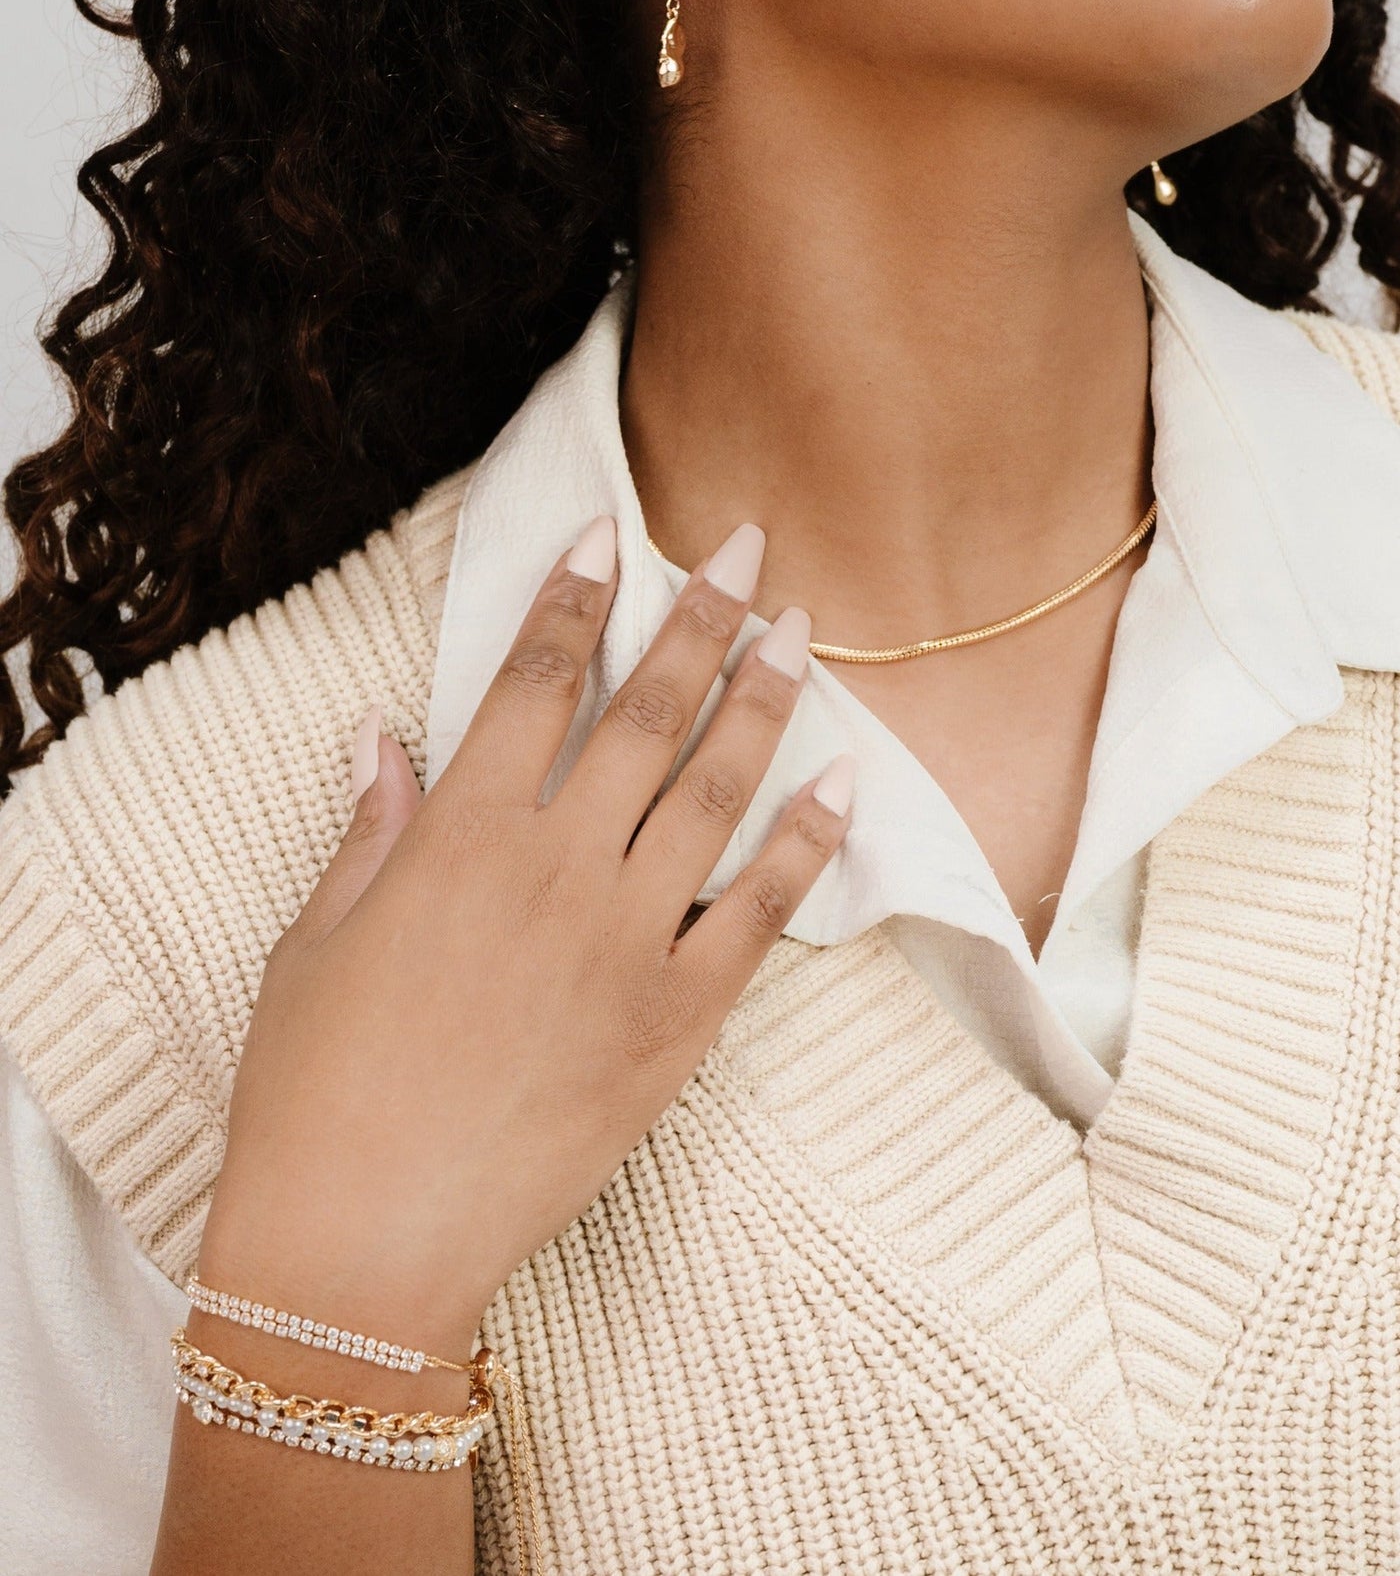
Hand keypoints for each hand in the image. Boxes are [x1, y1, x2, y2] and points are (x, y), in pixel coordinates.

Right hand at [197, 516, 855, 1352]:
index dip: (575, 595)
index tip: (613, 530)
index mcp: (456, 835)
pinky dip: (806, 844)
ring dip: (760, 699)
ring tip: (801, 628)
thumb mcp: (315, 942)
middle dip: (699, 615)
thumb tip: (384, 732)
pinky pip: (757, 912)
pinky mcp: (675, 1022)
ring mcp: (624, 943)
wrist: (364, 1242)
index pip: (531, 678)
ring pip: (712, 790)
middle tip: (745, 544)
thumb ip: (370, 829)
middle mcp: (553, 868)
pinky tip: (843, 782)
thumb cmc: (315, 1090)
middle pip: (644, 711)